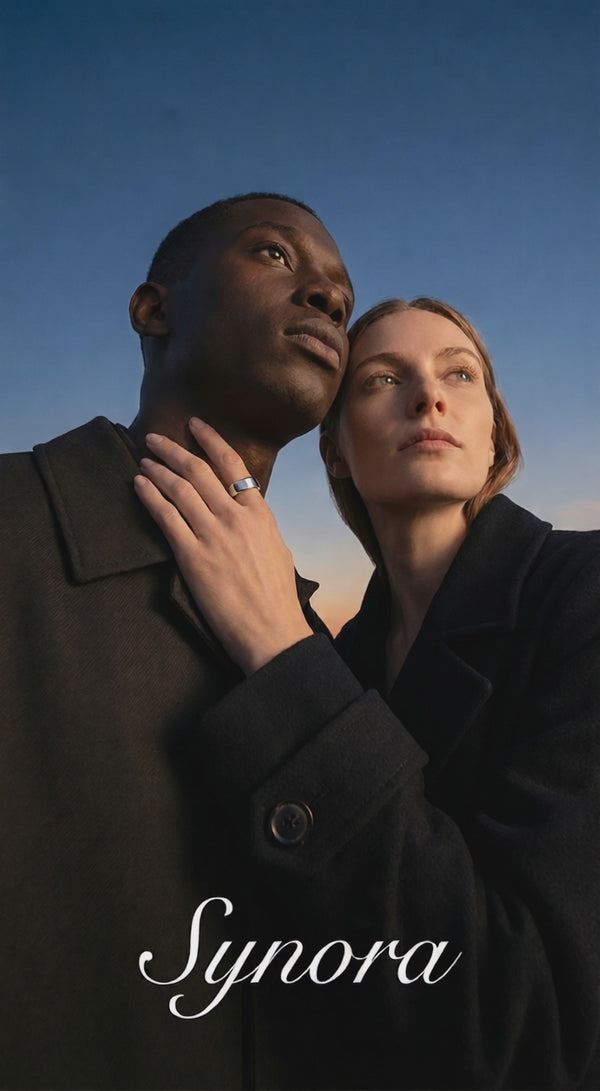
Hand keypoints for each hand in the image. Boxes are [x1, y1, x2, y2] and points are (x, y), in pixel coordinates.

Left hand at [133, 418, 312, 674]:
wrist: (271, 631)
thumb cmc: (276, 598)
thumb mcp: (277, 550)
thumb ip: (258, 525)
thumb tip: (246, 511)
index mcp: (260, 514)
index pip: (232, 464)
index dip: (210, 440)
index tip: (195, 425)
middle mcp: (236, 518)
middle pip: (198, 471)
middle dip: (173, 450)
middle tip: (154, 439)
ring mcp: (213, 535)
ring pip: (179, 489)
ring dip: (157, 470)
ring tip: (143, 460)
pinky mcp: (193, 557)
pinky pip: (166, 517)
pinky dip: (150, 496)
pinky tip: (138, 485)